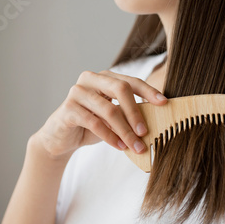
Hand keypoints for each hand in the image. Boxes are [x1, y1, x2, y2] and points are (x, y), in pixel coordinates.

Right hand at [32, 70, 167, 158]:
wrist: (60, 138)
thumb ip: (128, 113)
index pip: (131, 81)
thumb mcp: (113, 118)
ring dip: (125, 130)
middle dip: (136, 112)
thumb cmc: (91, 125)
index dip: (149, 91)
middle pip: (120, 88)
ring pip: (108, 109)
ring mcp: (77, 92)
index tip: (164, 103)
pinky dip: (109, 136)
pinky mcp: (68, 108)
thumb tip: (158, 119)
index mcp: (104, 77)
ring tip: (135, 146)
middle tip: (145, 132)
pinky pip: (94, 122)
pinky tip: (119, 146)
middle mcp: (90, 79)